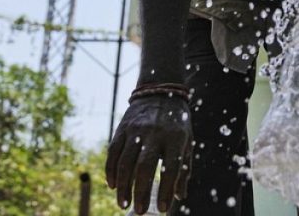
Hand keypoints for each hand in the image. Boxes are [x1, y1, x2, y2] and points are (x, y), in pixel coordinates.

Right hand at [106, 96, 192, 213]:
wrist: (160, 93)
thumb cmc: (177, 124)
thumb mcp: (187, 142)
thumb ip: (183, 168)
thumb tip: (179, 196)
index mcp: (176, 137)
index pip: (171, 168)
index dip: (166, 190)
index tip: (162, 209)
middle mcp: (155, 133)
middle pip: (144, 167)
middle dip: (140, 192)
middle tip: (139, 211)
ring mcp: (136, 130)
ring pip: (125, 163)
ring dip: (123, 187)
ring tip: (124, 204)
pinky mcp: (122, 129)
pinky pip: (113, 153)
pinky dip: (111, 172)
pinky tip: (113, 186)